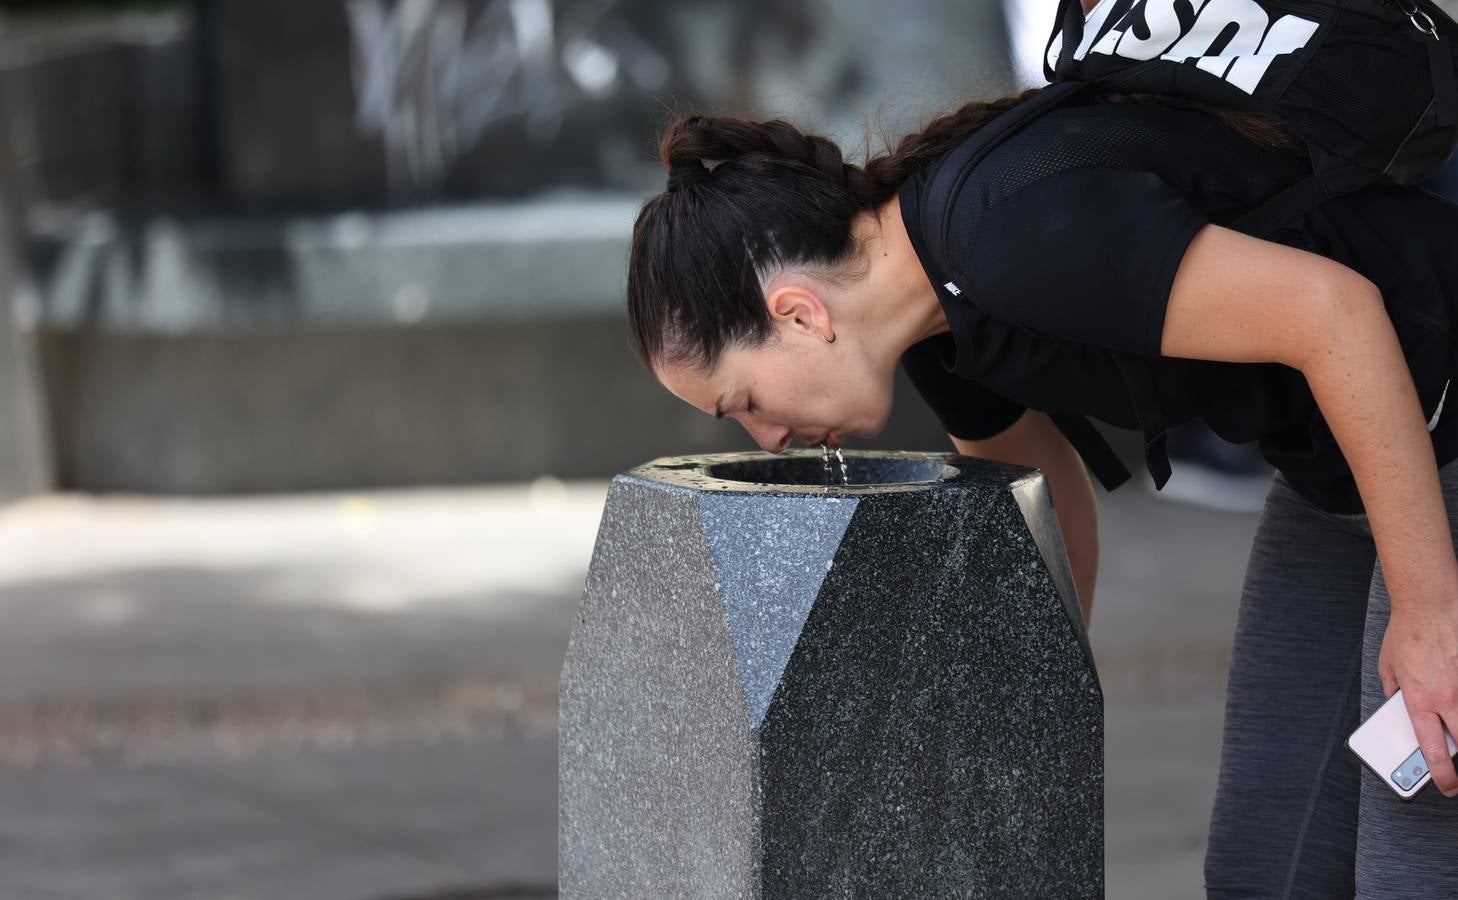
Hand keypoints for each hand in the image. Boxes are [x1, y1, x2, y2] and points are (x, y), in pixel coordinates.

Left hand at [1379, 592, 1457, 796]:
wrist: (1429, 604)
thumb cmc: (1408, 632)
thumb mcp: (1388, 668)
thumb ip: (1395, 693)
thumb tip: (1397, 706)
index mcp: (1420, 701)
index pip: (1432, 750)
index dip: (1440, 775)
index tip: (1445, 786)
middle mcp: (1448, 698)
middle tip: (1456, 777)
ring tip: (1452, 732)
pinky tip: (1457, 707)